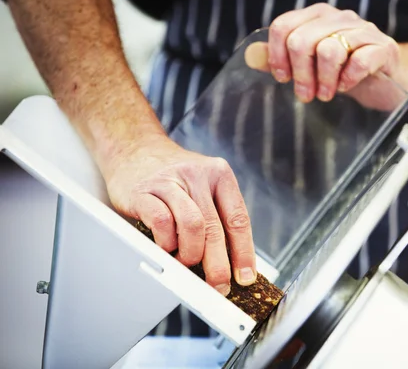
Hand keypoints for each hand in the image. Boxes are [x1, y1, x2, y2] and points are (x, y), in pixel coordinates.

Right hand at [104, 135, 255, 294]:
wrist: (134, 149)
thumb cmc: (173, 177)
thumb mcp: (202, 186)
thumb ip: (217, 214)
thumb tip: (231, 262)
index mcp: (220, 175)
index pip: (238, 219)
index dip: (244, 252)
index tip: (246, 277)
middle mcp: (198, 174)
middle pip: (215, 228)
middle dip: (218, 265)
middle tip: (218, 285)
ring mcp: (171, 181)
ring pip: (192, 226)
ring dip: (190, 254)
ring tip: (186, 263)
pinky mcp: (144, 191)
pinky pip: (162, 222)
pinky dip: (166, 242)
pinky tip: (166, 247)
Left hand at [245, 3, 401, 103]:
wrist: (393, 77)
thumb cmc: (347, 71)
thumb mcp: (312, 66)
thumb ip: (282, 58)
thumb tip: (251, 56)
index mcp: (317, 17)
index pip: (283, 26)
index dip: (277, 56)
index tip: (282, 78)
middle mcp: (339, 18)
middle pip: (302, 40)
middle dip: (300, 74)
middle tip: (306, 94)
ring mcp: (363, 30)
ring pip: (329, 50)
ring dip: (324, 80)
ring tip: (326, 94)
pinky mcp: (383, 48)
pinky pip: (359, 61)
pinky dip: (348, 80)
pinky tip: (346, 86)